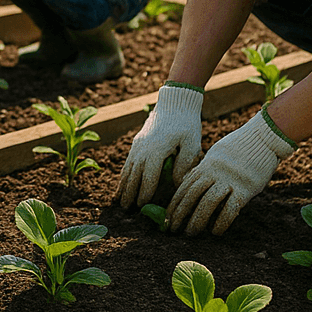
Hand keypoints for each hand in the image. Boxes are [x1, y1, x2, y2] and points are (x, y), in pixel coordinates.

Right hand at [116, 82, 205, 207]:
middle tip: (126, 209)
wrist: (175, 102)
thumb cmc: (187, 123)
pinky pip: (129, 161)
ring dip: (123, 184)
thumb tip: (175, 184)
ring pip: (128, 168)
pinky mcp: (138, 141)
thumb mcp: (192, 143)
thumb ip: (184, 165)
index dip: (144, 193)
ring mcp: (139, 144)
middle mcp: (143, 148)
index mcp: (157, 150)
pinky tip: (123, 181)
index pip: (148, 177)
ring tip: (119, 199)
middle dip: (129, 192)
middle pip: (133, 175)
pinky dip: (124, 173)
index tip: (142, 206)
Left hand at [167, 110, 294, 235]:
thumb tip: (188, 181)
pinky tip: (215, 232)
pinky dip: (221, 222)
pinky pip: (231, 208)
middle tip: (173, 229)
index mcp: (206, 165)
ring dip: (197, 220)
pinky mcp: (246, 188)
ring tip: (190, 233)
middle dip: (180, 213)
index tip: (167, 217)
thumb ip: (203, 169)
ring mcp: (230, 180)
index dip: (175, 203)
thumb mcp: (216, 154)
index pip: (185, 186)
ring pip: (208, 202)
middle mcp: (215, 173)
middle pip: (193, 195)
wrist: (264, 138)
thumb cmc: (240, 147)